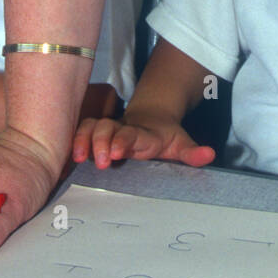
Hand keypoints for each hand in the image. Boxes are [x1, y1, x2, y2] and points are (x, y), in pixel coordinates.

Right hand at [72, 112, 215, 168]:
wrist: (151, 116)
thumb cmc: (164, 137)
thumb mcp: (181, 144)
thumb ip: (192, 152)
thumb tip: (210, 155)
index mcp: (144, 134)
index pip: (133, 135)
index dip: (124, 141)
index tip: (118, 151)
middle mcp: (122, 129)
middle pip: (107, 128)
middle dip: (101, 141)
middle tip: (100, 161)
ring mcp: (107, 129)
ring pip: (91, 127)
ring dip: (83, 140)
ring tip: (79, 158)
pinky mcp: (95, 134)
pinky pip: (80, 131)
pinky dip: (73, 141)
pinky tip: (67, 157)